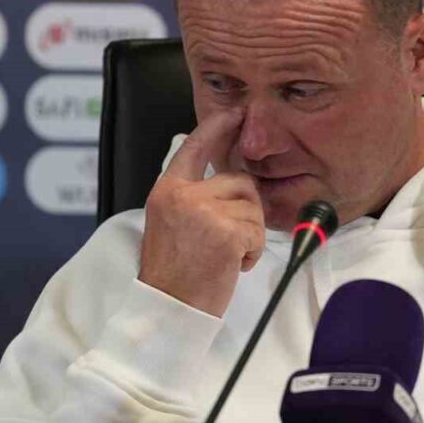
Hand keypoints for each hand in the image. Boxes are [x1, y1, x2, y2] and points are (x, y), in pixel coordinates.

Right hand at [138, 107, 264, 317]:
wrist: (167, 310)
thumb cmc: (173, 276)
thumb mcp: (171, 225)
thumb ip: (193, 198)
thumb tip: (232, 179)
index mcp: (167, 191)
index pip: (194, 148)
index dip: (217, 127)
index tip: (236, 112)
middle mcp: (183, 195)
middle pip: (240, 181)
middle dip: (246, 210)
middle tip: (229, 240)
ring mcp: (204, 213)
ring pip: (253, 208)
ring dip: (248, 235)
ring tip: (224, 256)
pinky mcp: (226, 233)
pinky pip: (257, 233)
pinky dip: (251, 253)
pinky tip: (231, 266)